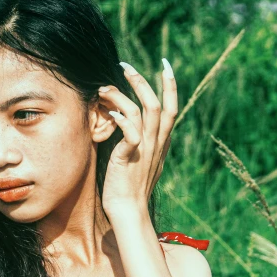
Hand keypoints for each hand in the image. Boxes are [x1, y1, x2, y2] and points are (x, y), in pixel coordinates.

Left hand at [99, 59, 176, 216]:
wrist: (128, 211)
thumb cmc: (129, 188)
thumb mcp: (141, 161)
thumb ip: (142, 142)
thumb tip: (135, 127)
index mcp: (161, 142)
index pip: (172, 107)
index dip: (170, 85)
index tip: (165, 65)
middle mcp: (156, 143)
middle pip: (157, 103)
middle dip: (142, 81)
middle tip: (125, 65)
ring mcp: (145, 149)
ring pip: (143, 111)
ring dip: (122, 95)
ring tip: (104, 88)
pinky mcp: (130, 157)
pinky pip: (131, 132)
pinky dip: (121, 119)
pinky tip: (108, 112)